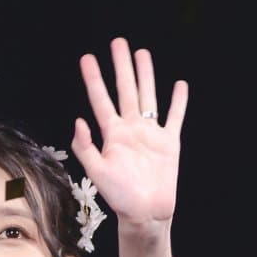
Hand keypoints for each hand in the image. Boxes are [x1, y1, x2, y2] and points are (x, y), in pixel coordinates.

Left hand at [71, 36, 187, 230]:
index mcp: (112, 135)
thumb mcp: (97, 173)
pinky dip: (178, 102)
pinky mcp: (169, 142)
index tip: (87, 58)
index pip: (100, 100)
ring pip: (148, 96)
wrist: (145, 213)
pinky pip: (175, 117)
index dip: (93, 79)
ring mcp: (151, 134)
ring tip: (142, 53)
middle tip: (118, 42)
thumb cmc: (120, 197)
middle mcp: (131, 129)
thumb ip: (85, 147)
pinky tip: (179, 85)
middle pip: (125, 90)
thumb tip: (78, 120)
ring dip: (145, 75)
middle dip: (121, 66)